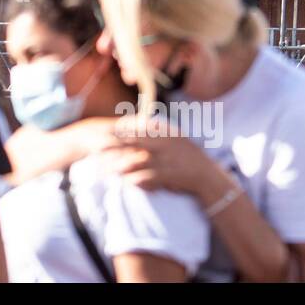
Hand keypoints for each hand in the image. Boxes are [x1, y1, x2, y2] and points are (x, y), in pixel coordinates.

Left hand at [100, 122, 218, 198]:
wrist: (208, 175)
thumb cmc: (188, 157)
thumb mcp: (176, 138)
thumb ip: (159, 130)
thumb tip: (143, 121)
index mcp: (164, 134)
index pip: (138, 130)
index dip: (120, 132)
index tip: (104, 133)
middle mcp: (164, 145)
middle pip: (133, 144)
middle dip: (114, 147)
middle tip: (96, 150)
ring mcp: (166, 160)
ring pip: (137, 161)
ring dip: (120, 166)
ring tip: (105, 170)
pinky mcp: (169, 175)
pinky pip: (148, 177)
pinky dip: (136, 180)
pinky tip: (125, 182)